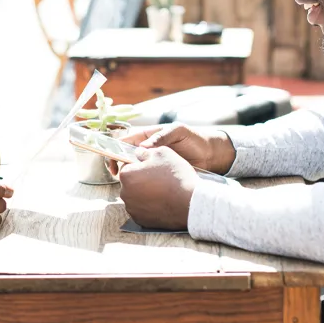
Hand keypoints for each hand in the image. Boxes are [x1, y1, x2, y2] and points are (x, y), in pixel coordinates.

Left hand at [118, 147, 198, 230]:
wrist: (190, 203)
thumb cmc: (175, 176)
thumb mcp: (162, 152)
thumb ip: (145, 152)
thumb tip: (139, 153)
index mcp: (126, 175)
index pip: (128, 166)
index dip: (141, 165)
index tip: (153, 168)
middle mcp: (124, 193)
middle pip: (131, 183)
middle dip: (141, 180)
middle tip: (159, 179)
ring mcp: (132, 208)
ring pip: (136, 197)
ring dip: (145, 193)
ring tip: (162, 191)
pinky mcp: (140, 220)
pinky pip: (142, 209)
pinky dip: (149, 206)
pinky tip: (162, 202)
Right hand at [121, 123, 235, 173]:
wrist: (210, 155)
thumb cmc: (194, 139)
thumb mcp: (178, 132)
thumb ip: (161, 137)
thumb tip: (143, 148)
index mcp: (149, 137)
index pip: (126, 142)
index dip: (116, 150)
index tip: (113, 161)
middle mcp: (148, 150)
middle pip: (127, 157)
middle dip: (120, 166)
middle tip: (119, 176)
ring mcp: (154, 163)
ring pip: (136, 170)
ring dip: (130, 176)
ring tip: (129, 184)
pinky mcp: (160, 175)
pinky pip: (147, 179)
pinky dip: (142, 184)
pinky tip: (142, 190)